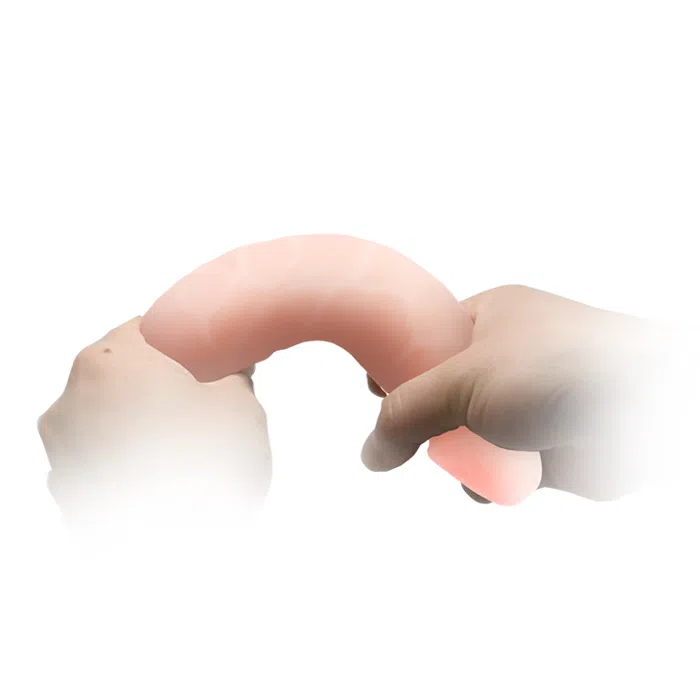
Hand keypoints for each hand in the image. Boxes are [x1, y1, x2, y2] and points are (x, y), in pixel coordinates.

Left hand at [38, 316, 271, 526]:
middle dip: (166, 382)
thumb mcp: (239, 404)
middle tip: (206, 401)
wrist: (177, 558)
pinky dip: (129, 454)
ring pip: (111, 413)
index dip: (188, 340)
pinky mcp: (66, 486)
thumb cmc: (206, 473)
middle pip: (127, 371)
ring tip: (188, 443)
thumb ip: (232, 371)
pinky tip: (165, 470)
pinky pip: (101, 453)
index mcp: (112, 361)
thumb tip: (233, 364)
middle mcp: (74, 398)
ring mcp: (64, 446)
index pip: (151, 327)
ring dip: (145, 418)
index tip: (208, 356)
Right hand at [363, 285, 664, 501]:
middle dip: (427, 421)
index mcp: (488, 318)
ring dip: (460, 456)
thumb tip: (370, 454)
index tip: (372, 386)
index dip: (397, 362)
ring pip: (470, 436)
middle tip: (410, 437)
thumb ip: (406, 415)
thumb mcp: (462, 382)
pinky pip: (500, 466)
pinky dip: (493, 479)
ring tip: (461, 461)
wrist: (643, 409)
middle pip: (444, 393)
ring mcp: (528, 403)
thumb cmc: (557, 370)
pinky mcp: (545, 445)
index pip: (426, 336)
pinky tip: (493, 482)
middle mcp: (508, 357)